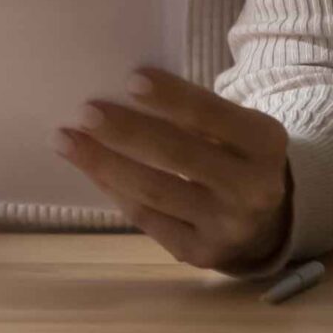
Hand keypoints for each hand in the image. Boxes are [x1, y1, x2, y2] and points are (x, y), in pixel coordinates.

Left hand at [51, 67, 292, 273]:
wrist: (265, 221)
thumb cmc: (233, 154)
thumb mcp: (235, 129)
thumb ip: (195, 113)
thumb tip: (121, 93)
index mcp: (265, 143)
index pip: (214, 115)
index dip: (172, 98)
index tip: (130, 79)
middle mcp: (253, 189)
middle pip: (179, 155)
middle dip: (127, 132)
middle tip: (85, 112)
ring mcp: (226, 227)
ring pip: (154, 191)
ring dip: (104, 163)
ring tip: (66, 140)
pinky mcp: (200, 253)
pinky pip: (147, 218)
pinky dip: (114, 190)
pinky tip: (90, 168)